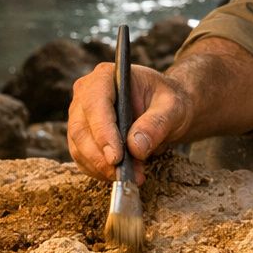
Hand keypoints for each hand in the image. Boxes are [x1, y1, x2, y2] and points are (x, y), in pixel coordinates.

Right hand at [67, 61, 193, 183]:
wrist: (164, 110)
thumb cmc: (167, 102)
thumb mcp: (172, 108)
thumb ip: (156, 124)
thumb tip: (135, 147)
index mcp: (105, 77)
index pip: (95, 104)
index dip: (103, 132)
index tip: (117, 157)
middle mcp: (86, 94)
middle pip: (81, 129)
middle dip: (102, 157)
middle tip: (126, 175)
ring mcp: (80, 116)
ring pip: (79, 147)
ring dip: (102, 168)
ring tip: (133, 176)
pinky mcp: (81, 137)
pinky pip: (82, 159)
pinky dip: (100, 171)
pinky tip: (121, 175)